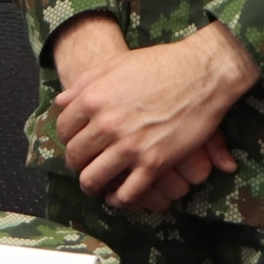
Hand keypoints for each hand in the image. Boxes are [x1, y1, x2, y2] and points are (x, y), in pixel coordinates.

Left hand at [55, 22, 259, 207]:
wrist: (203, 73)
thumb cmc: (162, 64)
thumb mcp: (116, 64)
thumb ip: (85, 83)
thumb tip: (60, 102)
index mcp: (94, 99)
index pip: (63, 129)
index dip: (68, 138)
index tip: (78, 142)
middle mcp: (107, 124)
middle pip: (75, 156)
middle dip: (77, 164)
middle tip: (85, 166)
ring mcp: (130, 146)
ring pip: (94, 179)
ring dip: (92, 186)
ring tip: (97, 186)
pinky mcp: (154, 162)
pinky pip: (128, 193)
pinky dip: (120, 199)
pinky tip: (120, 196)